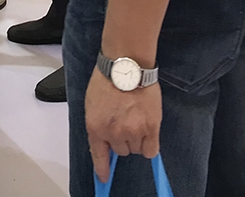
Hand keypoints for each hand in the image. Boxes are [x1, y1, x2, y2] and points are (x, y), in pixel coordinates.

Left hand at [85, 67, 160, 183]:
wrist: (126, 65)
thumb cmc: (107, 79)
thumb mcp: (93, 103)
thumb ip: (99, 124)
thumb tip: (105, 141)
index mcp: (96, 127)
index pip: (99, 156)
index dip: (102, 169)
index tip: (104, 178)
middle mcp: (114, 133)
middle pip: (121, 151)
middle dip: (122, 139)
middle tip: (124, 120)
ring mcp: (133, 131)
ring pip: (136, 149)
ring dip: (136, 138)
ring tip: (135, 117)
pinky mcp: (151, 128)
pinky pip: (151, 150)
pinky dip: (150, 144)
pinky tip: (148, 130)